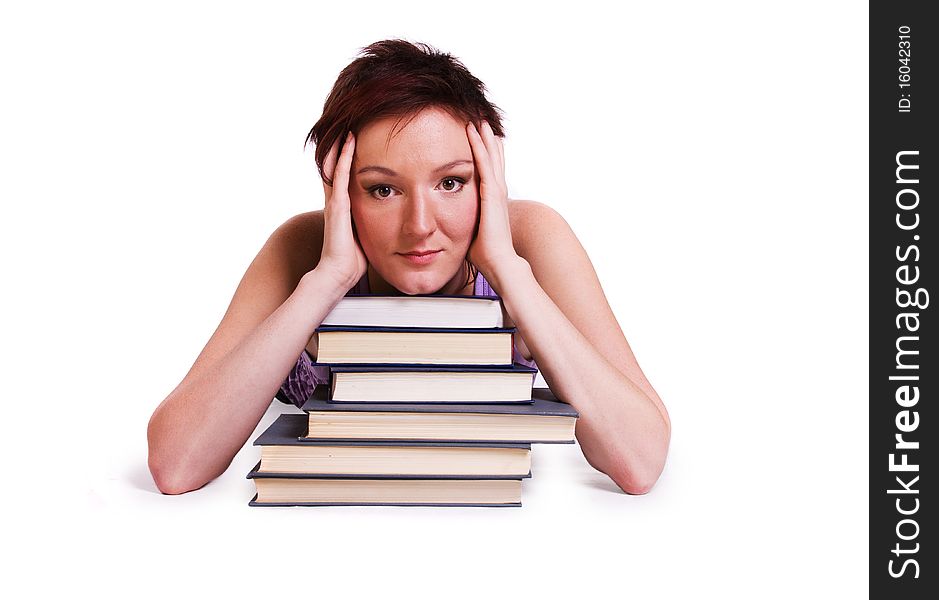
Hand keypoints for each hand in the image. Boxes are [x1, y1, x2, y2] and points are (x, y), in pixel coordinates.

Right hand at [315, 132, 367, 289]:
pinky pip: (340, 175)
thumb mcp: (367, 239)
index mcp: (343, 209)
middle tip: (347, 126)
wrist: (337, 275)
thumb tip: (392, 227)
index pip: (344, 179)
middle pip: (336, 167)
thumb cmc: (352, 263)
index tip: (357, 143)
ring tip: (347, 125)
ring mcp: (335, 202)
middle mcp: (336, 202)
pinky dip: (344, 156)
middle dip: (341, 148)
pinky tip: (349, 140)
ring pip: (336, 166)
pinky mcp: (337, 206)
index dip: (348, 161)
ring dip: (341, 145)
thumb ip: (373, 228)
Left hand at [466, 121, 519, 278]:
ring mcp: (496, 192)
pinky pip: (484, 165)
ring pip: (490, 158)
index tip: (483, 141)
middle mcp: (497, 194)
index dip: (487, 156)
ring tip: (479, 120)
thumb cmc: (486, 254)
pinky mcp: (491, 194)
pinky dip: (479, 147)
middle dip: (488, 141)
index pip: (490, 173)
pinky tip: (473, 133)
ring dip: (484, 138)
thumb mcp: (472, 233)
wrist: (500, 263)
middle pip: (493, 160)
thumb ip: (463, 224)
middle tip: (483, 123)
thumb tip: (448, 228)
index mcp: (493, 202)